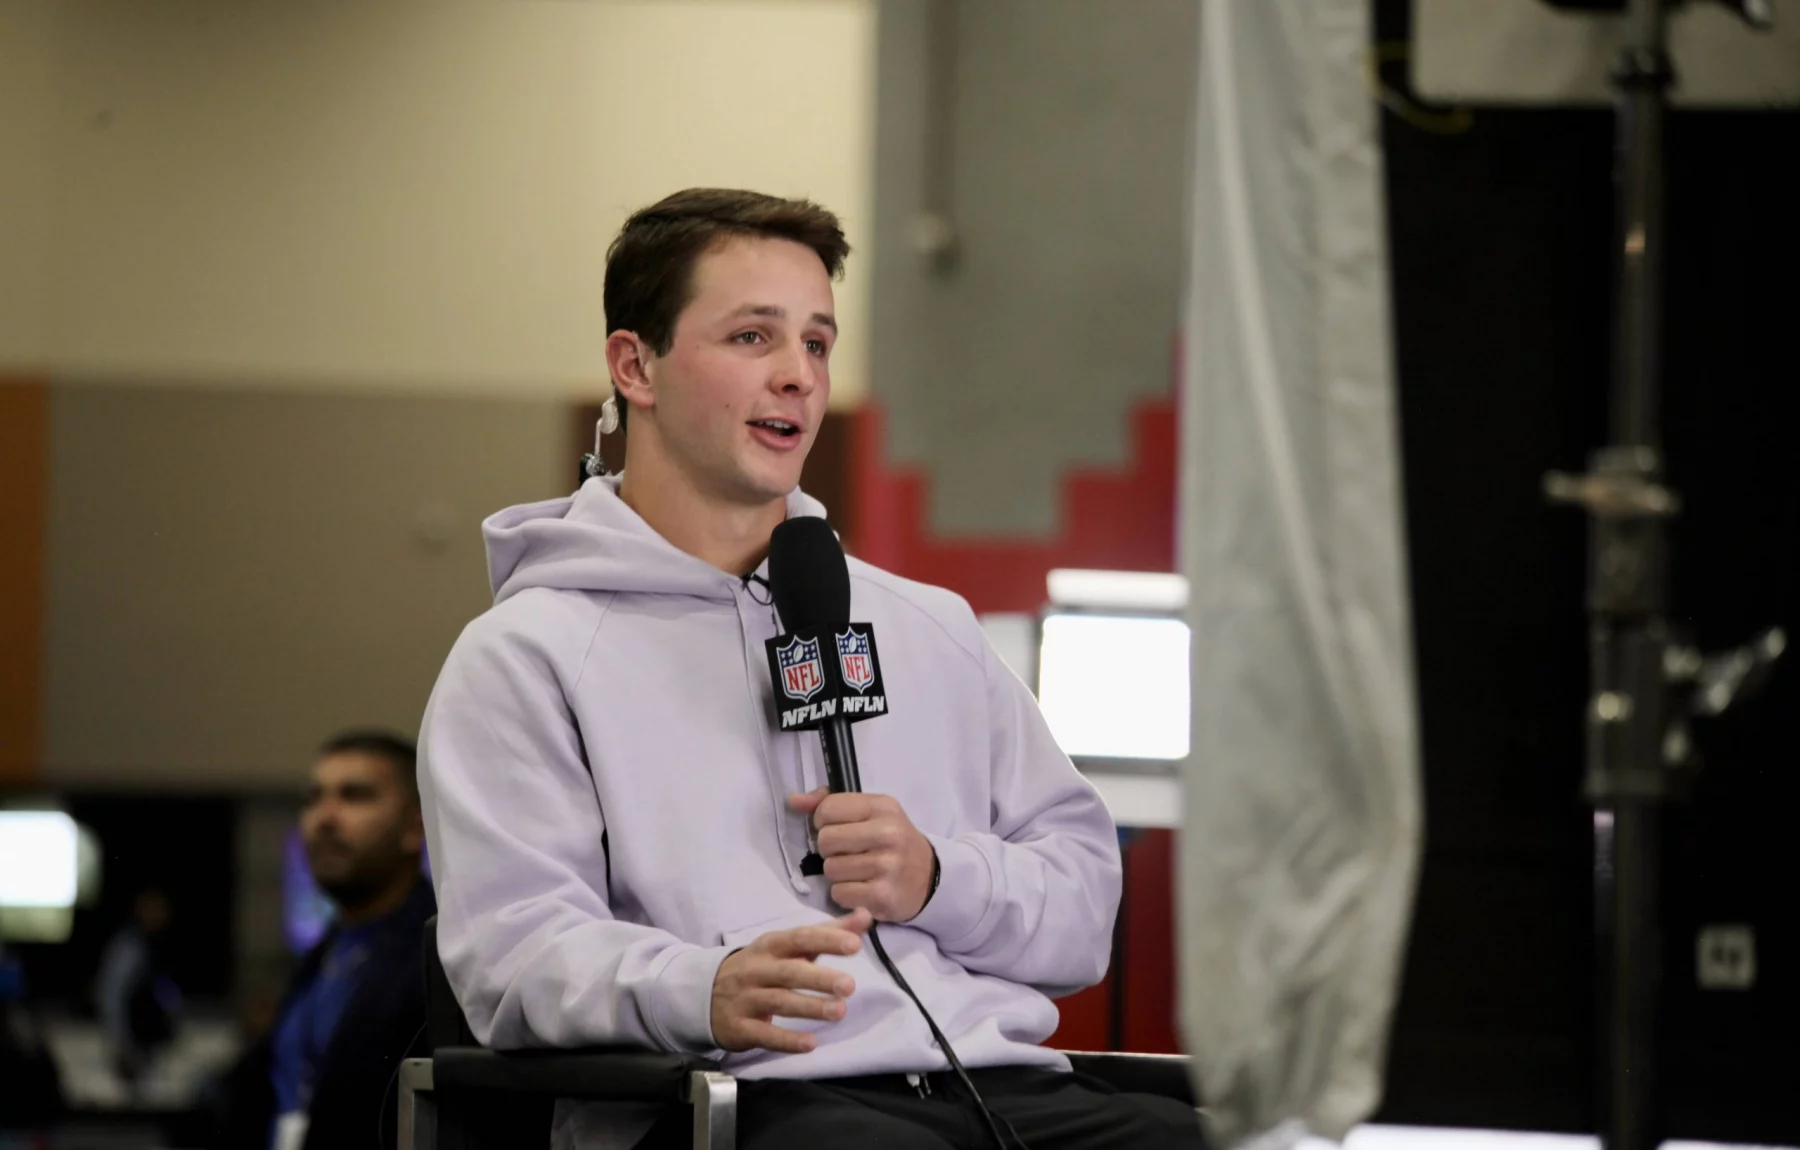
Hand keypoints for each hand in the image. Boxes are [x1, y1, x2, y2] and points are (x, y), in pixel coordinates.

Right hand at [710, 909, 869, 1053]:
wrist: (704, 992)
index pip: (800, 938)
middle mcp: (756, 969)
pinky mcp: (740, 1026)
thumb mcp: (788, 946)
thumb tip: (865, 916)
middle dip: (820, 978)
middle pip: (790, 972)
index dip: (826, 940)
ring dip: (810, 1007)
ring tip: (839, 1011)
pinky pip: (764, 1034)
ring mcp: (746, 998)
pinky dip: (787, 1040)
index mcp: (771, 946)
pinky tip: (811, 1044)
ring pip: (779, 1002)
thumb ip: (828, 932)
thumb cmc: (761, 966)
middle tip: (849, 985)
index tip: (854, 945)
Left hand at [788, 789, 936, 921]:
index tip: (840, 829)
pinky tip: (862, 888)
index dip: (824, 822)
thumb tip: (793, 801)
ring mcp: (887, 865)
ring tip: (858, 871)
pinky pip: (839, 893)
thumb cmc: (891, 841)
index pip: (827, 809)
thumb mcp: (870, 812)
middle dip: (830, 850)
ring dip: (838, 874)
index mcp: (882, 806)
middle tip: (848, 853)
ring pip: (830, 869)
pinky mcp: (883, 895)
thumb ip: (830, 802)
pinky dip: (845, 894)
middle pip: (825, 840)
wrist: (929, 877)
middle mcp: (888, 833)